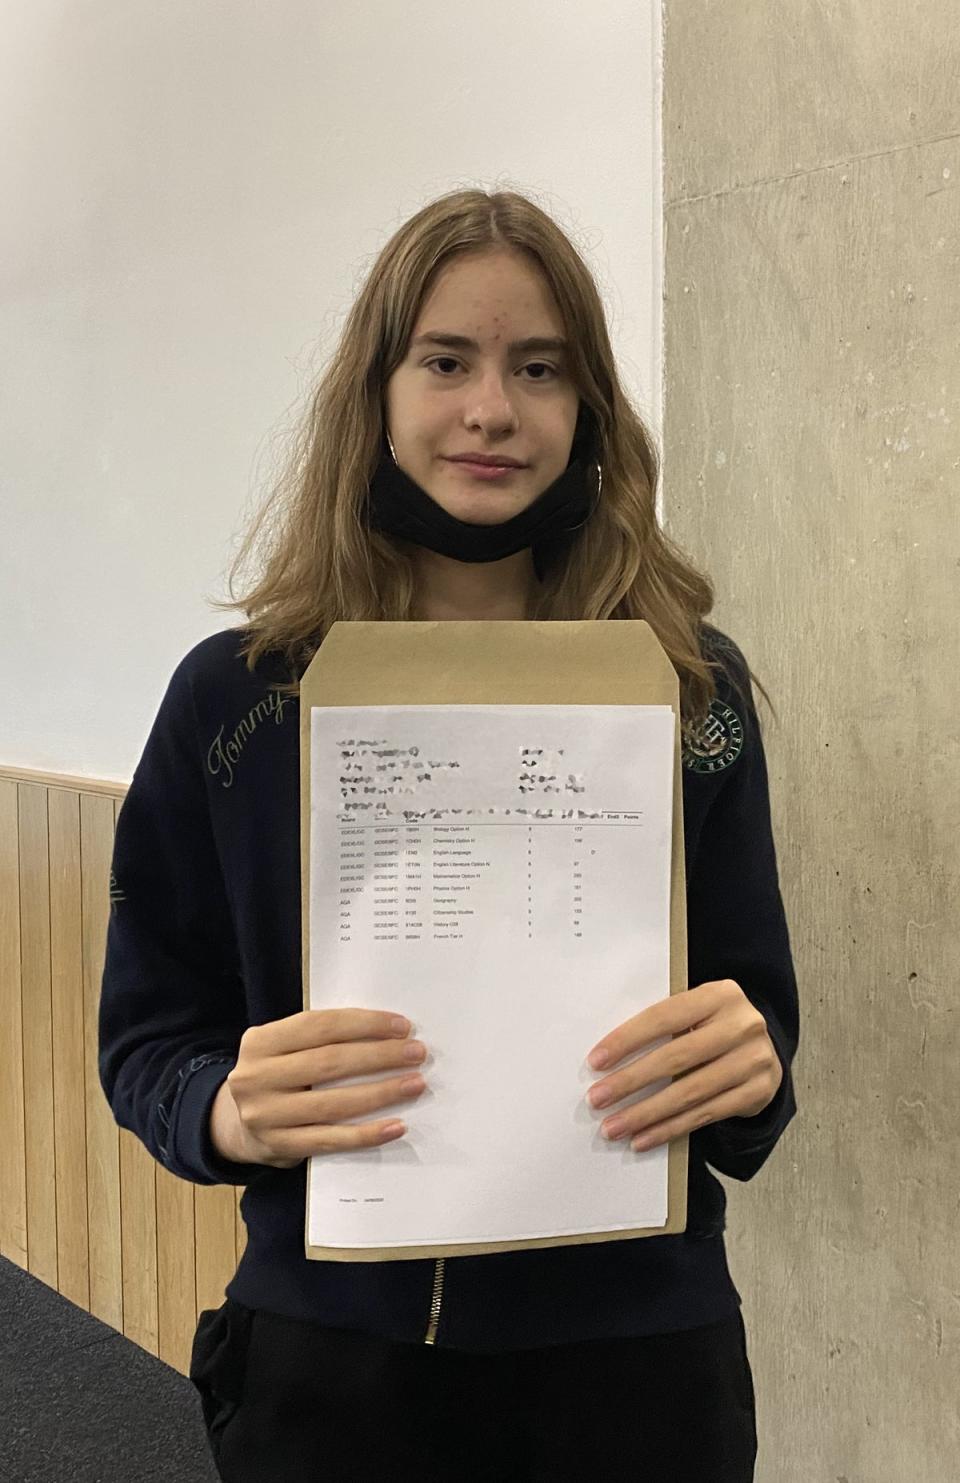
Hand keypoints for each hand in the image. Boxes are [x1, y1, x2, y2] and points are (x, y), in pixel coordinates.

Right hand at [213, 1009, 427, 1167]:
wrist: (235, 1124)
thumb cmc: (278, 1075)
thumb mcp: (283, 1048)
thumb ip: (320, 1038)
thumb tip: (386, 1033)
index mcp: (260, 1041)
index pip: (320, 1026)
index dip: (364, 1024)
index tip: (401, 1027)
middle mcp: (256, 1077)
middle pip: (330, 1062)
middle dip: (379, 1056)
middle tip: (416, 1053)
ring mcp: (265, 1115)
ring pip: (334, 1103)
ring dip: (382, 1093)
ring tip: (415, 1084)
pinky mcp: (279, 1147)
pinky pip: (331, 1140)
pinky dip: (367, 1134)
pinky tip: (396, 1125)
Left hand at [585, 979, 782, 1151]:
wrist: (763, 1050)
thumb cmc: (714, 1028)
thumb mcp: (697, 1012)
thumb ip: (665, 1025)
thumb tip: (608, 1058)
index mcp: (719, 995)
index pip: (664, 1017)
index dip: (627, 1040)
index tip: (596, 1062)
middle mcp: (742, 1025)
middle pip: (676, 1057)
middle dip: (630, 1081)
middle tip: (597, 1099)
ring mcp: (754, 1060)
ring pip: (689, 1092)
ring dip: (645, 1114)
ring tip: (614, 1126)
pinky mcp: (757, 1093)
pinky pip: (705, 1115)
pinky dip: (669, 1129)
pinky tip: (643, 1138)